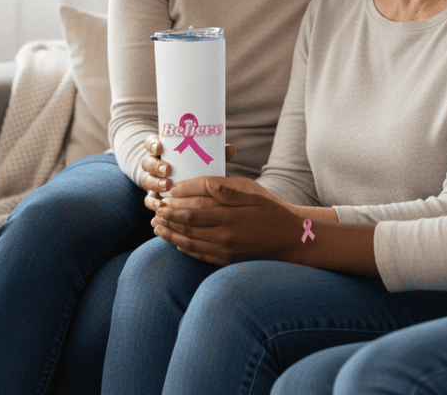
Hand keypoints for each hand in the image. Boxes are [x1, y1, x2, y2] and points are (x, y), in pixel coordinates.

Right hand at [142, 139, 236, 212]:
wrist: (184, 185)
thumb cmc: (195, 167)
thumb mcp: (201, 158)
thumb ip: (213, 154)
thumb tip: (231, 148)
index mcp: (163, 151)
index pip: (151, 143)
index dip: (153, 145)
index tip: (160, 147)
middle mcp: (154, 165)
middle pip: (148, 163)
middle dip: (156, 166)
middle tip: (168, 170)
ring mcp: (152, 181)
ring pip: (147, 181)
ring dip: (155, 183)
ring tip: (168, 186)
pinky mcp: (153, 197)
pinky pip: (149, 199)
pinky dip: (153, 202)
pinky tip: (160, 204)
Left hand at [153, 179, 301, 265]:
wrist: (291, 242)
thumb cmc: (274, 215)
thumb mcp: (254, 197)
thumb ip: (229, 192)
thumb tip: (208, 184)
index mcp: (230, 218)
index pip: (194, 211)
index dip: (176, 205)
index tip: (164, 198)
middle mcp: (224, 238)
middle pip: (188, 228)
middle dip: (169, 220)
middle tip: (155, 211)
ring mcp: (225, 252)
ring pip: (190, 244)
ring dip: (172, 235)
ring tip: (158, 228)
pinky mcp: (227, 261)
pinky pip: (200, 255)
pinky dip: (185, 249)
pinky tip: (177, 243)